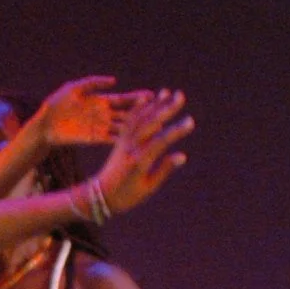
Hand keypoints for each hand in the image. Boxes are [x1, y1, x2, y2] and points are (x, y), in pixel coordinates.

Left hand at [34, 77, 151, 146]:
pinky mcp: (94, 138)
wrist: (44, 124)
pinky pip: (112, 139)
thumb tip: (115, 81)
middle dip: (145, 113)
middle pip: (129, 113)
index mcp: (101, 101)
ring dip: (138, 128)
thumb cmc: (56, 103)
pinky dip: (124, 139)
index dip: (138, 98)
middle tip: (162, 111)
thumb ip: (94, 83)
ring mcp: (101, 127)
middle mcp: (105, 114)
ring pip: (124, 127)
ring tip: (155, 127)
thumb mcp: (74, 88)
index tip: (153, 95)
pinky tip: (136, 141)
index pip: (124, 99)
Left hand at [95, 89, 192, 214]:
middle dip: (165, 109)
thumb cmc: (126, 196)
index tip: (190, 122)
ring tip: (167, 91)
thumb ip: (163, 170)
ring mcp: (123, 144)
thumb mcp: (147, 187)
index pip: (160, 143)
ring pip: (139, 120)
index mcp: (139, 162)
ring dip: (153, 105)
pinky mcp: (118, 142)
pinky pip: (128, 123)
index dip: (176, 131)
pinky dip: (137, 110)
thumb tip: (182, 156)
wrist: (99, 197)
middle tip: (181, 95)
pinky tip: (145, 98)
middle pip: (150, 125)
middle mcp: (130, 149)